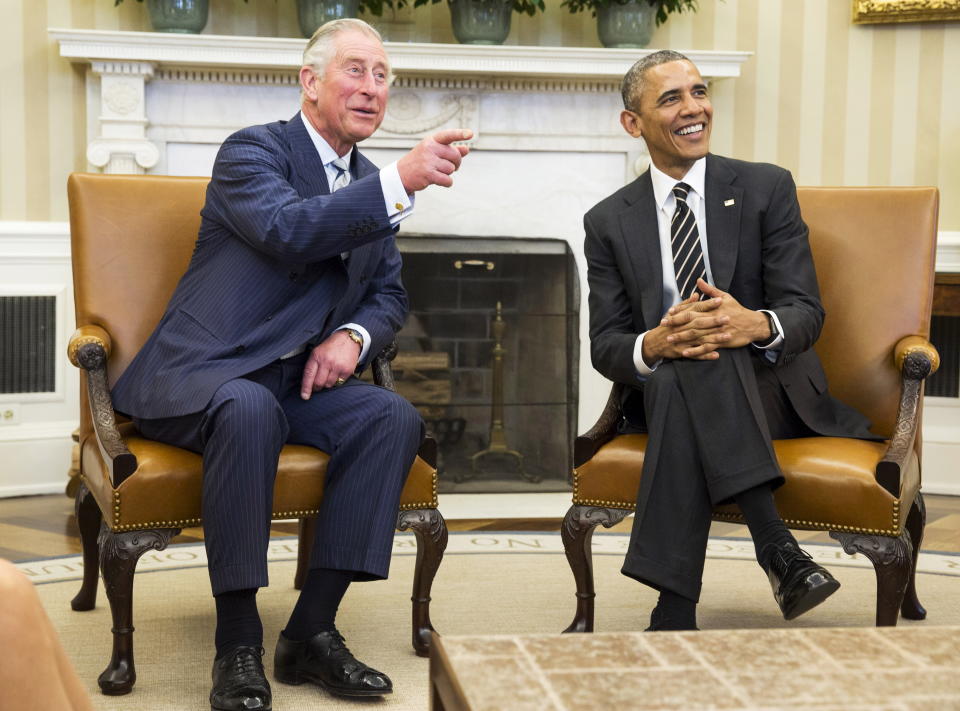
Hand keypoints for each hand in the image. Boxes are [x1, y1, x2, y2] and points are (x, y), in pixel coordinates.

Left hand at [299, 330, 361, 399]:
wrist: (349, 339)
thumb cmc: (331, 347)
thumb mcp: (317, 351)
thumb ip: (312, 365)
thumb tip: (308, 382)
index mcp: (317, 356)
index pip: (309, 375)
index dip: (306, 387)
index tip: (304, 396)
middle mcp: (327, 361)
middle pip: (319, 383)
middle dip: (317, 387)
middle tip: (317, 386)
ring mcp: (338, 366)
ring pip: (329, 384)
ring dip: (327, 383)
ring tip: (329, 375)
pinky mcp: (347, 370)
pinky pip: (339, 382)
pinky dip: (337, 380)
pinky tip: (337, 372)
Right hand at [397, 129, 472, 192]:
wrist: (402, 174)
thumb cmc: (421, 162)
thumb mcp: (434, 152)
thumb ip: (450, 150)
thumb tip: (466, 149)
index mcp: (432, 141)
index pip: (448, 135)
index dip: (460, 134)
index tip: (471, 134)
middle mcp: (430, 148)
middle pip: (455, 155)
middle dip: (456, 163)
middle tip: (451, 167)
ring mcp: (428, 161)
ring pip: (451, 169)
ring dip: (448, 174)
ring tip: (438, 172)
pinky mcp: (428, 174)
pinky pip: (447, 180)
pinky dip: (447, 183)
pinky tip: (439, 181)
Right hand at [642, 291, 728, 361]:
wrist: (654, 342)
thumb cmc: (666, 326)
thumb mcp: (673, 313)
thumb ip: (686, 304)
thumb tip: (696, 294)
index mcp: (682, 317)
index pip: (696, 308)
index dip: (708, 304)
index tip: (720, 300)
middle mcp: (683, 328)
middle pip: (700, 323)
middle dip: (714, 321)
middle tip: (728, 318)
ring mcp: (683, 341)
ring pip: (700, 339)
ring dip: (714, 338)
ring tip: (728, 336)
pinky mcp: (682, 352)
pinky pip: (696, 354)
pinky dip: (706, 355)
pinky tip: (717, 355)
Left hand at [643, 280, 770, 361]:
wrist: (753, 324)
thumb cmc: (737, 310)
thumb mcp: (725, 296)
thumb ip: (710, 290)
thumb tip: (698, 280)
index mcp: (712, 308)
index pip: (693, 308)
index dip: (680, 310)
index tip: (668, 313)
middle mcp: (712, 319)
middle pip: (691, 321)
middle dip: (676, 323)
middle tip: (663, 325)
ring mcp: (716, 331)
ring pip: (696, 335)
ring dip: (682, 337)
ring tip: (669, 339)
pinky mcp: (720, 342)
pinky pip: (705, 347)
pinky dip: (695, 351)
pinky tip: (684, 353)